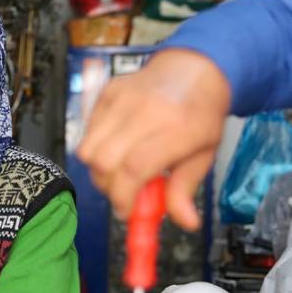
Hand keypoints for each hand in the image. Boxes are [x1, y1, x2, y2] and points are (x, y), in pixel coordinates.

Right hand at [76, 49, 230, 229]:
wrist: (194, 69)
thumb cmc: (200, 115)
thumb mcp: (204, 155)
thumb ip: (186, 190)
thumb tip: (186, 223)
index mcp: (178, 128)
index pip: (134, 168)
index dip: (123, 196)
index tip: (126, 211)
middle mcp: (147, 110)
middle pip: (104, 161)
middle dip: (108, 186)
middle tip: (123, 191)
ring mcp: (124, 98)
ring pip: (88, 148)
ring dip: (98, 169)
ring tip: (118, 170)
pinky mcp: (108, 91)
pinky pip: (87, 131)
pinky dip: (95, 148)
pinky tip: (116, 147)